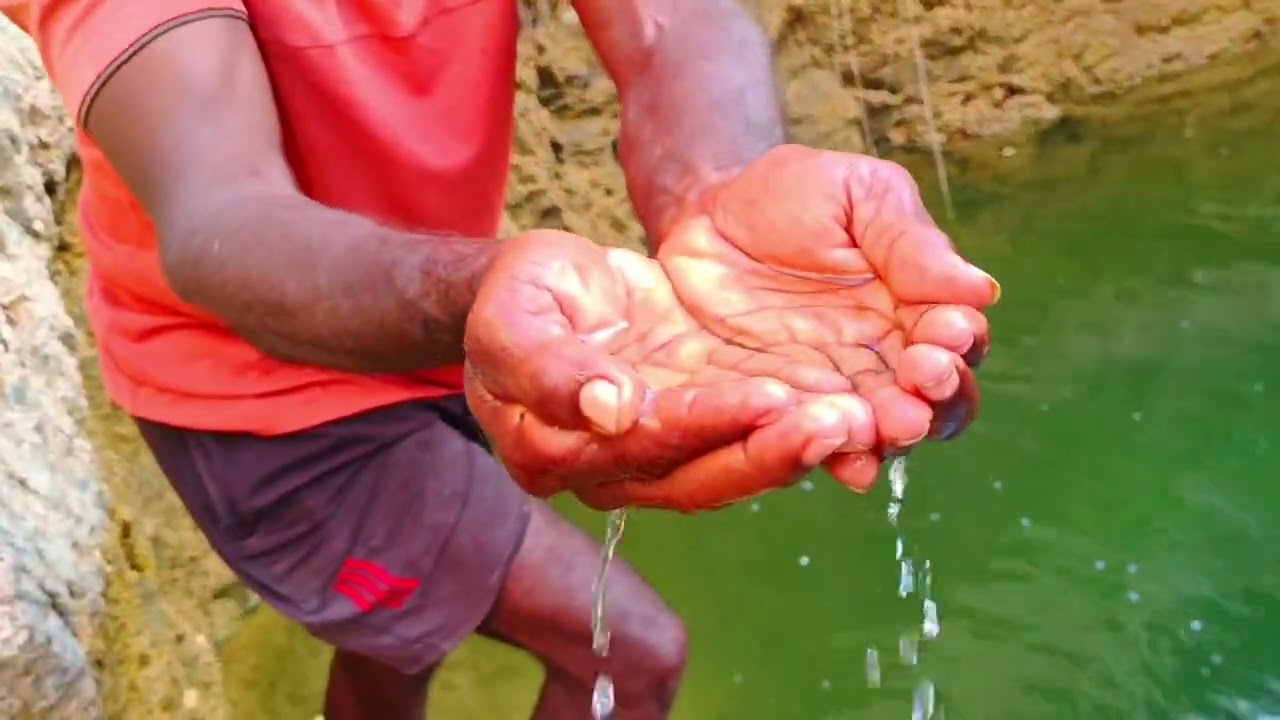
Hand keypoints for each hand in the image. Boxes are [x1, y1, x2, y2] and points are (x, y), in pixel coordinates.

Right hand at [463, 229, 882, 511]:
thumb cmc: (518, 295)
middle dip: (772, 452)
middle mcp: (609, 473)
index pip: (640, 445)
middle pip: (699, 477)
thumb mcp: (511, 315)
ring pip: (734, 466)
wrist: (547, 288)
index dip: (705, 423)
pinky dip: (797, 427)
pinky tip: (851, 408)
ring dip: (797, 447)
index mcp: (552, 450)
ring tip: (862, 419)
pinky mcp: (696, 430)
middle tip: (842, 423)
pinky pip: (749, 438)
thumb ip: (545, 365)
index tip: (766, 395)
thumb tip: (608, 410)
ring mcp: (658, 457)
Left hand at [656, 145, 999, 488]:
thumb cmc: (789, 197)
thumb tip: (980, 290)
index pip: (958, 344)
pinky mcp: (776, 412)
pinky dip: (829, 457)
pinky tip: (839, 462)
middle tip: (920, 377)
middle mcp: (883, 363)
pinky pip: (808, 445)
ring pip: (879, 433)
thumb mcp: (855, 195)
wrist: (701, 216)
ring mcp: (830, 393)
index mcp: (915, 309)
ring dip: (887, 434)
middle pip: (934, 405)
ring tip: (877, 421)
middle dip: (935, 399)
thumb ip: (909, 241)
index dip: (960, 344)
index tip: (948, 331)